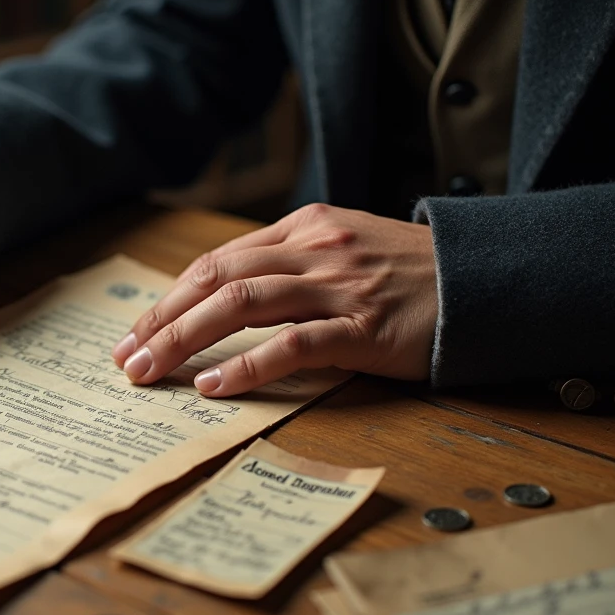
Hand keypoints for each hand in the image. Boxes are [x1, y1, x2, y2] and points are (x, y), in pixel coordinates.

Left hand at [110, 204, 437, 395]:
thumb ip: (291, 264)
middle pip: (217, 278)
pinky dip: (248, 366)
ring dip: (185, 340)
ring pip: (241, 304)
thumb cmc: (410, 275)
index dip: (170, 298)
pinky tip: (215, 387)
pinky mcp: (366, 329)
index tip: (137, 332)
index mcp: (306, 227)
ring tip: (151, 372)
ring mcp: (340, 287)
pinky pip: (294, 344)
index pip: (218, 261)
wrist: (488, 281)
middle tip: (126, 358)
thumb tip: (224, 299)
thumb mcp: (347, 249)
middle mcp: (316, 248)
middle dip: (162, 320)